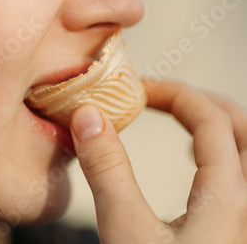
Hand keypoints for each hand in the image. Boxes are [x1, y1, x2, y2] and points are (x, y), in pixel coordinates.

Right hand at [70, 80, 246, 243]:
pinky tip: (196, 169)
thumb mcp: (126, 229)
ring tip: (186, 121)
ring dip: (219, 130)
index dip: (175, 94)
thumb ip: (107, 171)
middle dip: (205, 104)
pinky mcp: (228, 237)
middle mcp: (245, 207)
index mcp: (226, 198)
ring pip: (246, 156)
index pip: (212, 121)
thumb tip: (88, 117)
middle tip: (167, 97)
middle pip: (243, 131)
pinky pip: (238, 182)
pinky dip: (220, 158)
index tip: (140, 89)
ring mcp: (240, 224)